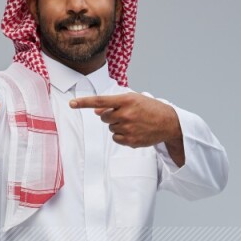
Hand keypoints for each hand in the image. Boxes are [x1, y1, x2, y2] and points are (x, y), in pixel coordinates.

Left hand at [69, 92, 183, 163]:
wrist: (168, 123)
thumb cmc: (149, 108)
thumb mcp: (134, 99)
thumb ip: (113, 104)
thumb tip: (96, 110)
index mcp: (126, 100)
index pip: (100, 101)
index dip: (84, 102)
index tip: (72, 103)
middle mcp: (126, 114)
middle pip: (103, 117)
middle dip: (109, 116)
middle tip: (124, 115)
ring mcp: (128, 128)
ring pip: (110, 128)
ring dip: (117, 125)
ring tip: (133, 123)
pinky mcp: (131, 140)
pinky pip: (116, 138)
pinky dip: (121, 136)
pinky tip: (133, 131)